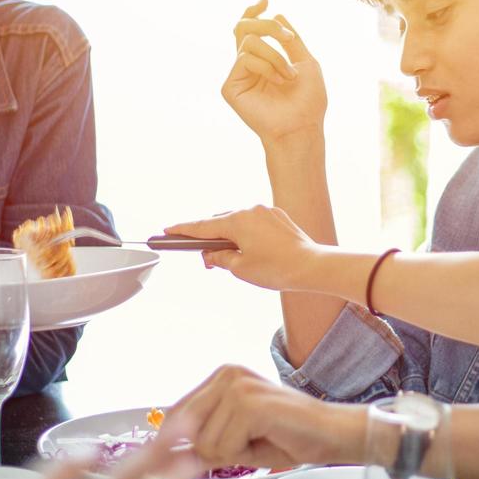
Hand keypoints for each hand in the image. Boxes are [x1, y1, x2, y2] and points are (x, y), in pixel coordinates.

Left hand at [162, 364, 364, 469]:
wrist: (332, 433)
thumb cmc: (288, 436)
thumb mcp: (235, 436)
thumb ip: (203, 439)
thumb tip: (165, 454)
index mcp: (221, 376)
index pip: (176, 413)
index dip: (179, 441)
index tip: (183, 458)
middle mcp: (226, 374)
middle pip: (187, 431)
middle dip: (211, 451)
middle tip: (246, 445)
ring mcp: (238, 386)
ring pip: (205, 444)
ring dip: (232, 454)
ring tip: (261, 440)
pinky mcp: (250, 404)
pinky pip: (225, 448)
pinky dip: (245, 455)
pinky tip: (269, 440)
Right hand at [165, 205, 324, 292]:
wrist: (311, 266)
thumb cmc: (276, 269)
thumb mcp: (240, 268)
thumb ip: (220, 258)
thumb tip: (212, 254)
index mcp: (236, 221)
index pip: (202, 226)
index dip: (183, 230)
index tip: (167, 231)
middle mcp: (250, 210)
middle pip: (220, 222)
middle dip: (210, 238)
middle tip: (206, 258)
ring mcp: (265, 211)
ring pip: (238, 220)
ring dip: (229, 235)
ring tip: (227, 255)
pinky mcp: (278, 216)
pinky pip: (254, 221)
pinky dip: (246, 232)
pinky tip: (248, 248)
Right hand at [222, 0, 326, 147]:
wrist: (302, 126)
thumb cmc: (308, 100)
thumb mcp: (306, 62)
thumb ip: (291, 39)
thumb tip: (276, 13)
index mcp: (263, 59)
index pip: (250, 30)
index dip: (253, 12)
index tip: (265, 1)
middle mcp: (248, 65)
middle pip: (244, 27)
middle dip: (268, 26)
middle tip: (286, 38)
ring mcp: (238, 75)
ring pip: (248, 41)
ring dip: (275, 55)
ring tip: (289, 75)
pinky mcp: (230, 87)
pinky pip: (245, 58)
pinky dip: (267, 66)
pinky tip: (278, 81)